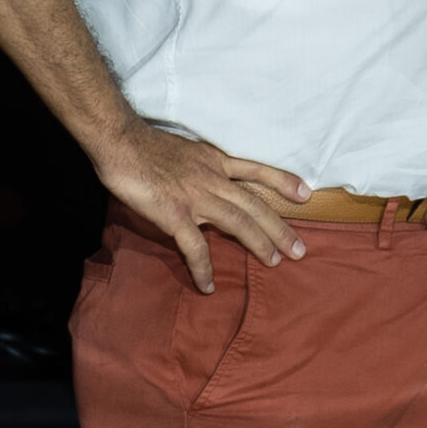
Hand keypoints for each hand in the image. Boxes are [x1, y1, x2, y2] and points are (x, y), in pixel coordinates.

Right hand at [90, 122, 311, 293]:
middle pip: (254, 204)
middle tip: (299, 250)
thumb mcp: (184, 149)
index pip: (255, 170)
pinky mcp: (175, 213)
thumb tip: (204, 182)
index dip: (282, 181)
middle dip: (280, 227)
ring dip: (259, 243)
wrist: (120, 141)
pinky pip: (195, 247)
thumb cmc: (145, 144)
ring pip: (238, 222)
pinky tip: (208, 286)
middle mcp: (212, 177)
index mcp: (213, 161)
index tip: (306, 194)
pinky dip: (203, 268)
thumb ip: (199, 167)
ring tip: (274, 263)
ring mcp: (195, 196)